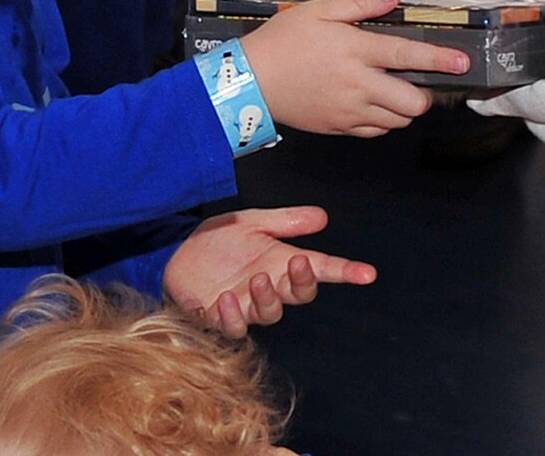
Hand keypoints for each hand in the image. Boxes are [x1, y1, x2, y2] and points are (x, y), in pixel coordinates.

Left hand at [163, 206, 374, 337]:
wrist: (177, 251)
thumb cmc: (219, 240)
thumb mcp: (254, 222)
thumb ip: (287, 221)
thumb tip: (323, 217)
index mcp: (281, 262)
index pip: (321, 270)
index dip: (345, 272)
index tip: (367, 273)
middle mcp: (269, 287)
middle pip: (299, 295)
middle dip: (301, 282)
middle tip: (295, 263)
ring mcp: (246, 305)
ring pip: (270, 313)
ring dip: (269, 298)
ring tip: (257, 279)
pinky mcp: (219, 317)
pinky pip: (233, 327)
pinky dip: (232, 317)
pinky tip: (225, 299)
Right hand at [242, 0, 470, 135]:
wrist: (250, 81)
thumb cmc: (282, 41)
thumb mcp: (319, 10)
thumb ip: (361, 3)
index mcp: (356, 51)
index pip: (409, 56)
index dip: (441, 59)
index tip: (463, 62)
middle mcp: (357, 85)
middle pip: (412, 102)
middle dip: (425, 93)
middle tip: (420, 79)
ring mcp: (348, 111)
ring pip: (398, 120)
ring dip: (405, 107)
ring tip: (396, 90)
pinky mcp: (338, 128)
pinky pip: (375, 131)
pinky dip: (384, 121)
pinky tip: (375, 103)